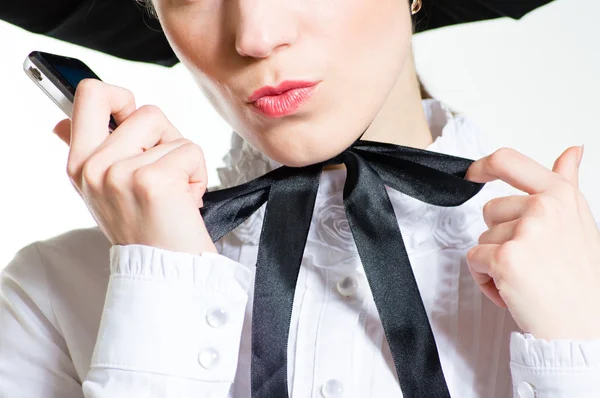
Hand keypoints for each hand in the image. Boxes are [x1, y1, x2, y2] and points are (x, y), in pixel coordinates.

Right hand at [52, 79, 216, 254]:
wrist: (165, 272)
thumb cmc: (146, 229)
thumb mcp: (104, 191)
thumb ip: (89, 151)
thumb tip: (61, 121)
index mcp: (79, 164)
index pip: (89, 96)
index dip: (121, 97)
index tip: (133, 121)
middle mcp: (93, 167)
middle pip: (144, 110)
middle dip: (166, 135)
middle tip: (164, 167)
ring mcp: (120, 173)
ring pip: (171, 132)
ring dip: (183, 159)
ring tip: (174, 191)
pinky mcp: (152, 181)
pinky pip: (190, 151)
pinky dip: (198, 174)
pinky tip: (185, 200)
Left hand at [464, 146, 599, 339]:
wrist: (584, 327)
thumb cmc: (580, 279)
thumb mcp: (578, 222)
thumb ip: (566, 183)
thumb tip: (572, 150)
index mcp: (560, 195)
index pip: (509, 160)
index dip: (483, 165)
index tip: (473, 173)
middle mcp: (543, 208)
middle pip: (489, 210)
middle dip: (502, 236)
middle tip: (532, 261)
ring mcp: (524, 232)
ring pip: (482, 237)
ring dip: (495, 261)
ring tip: (527, 277)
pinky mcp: (505, 258)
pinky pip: (474, 259)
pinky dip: (485, 279)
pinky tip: (513, 290)